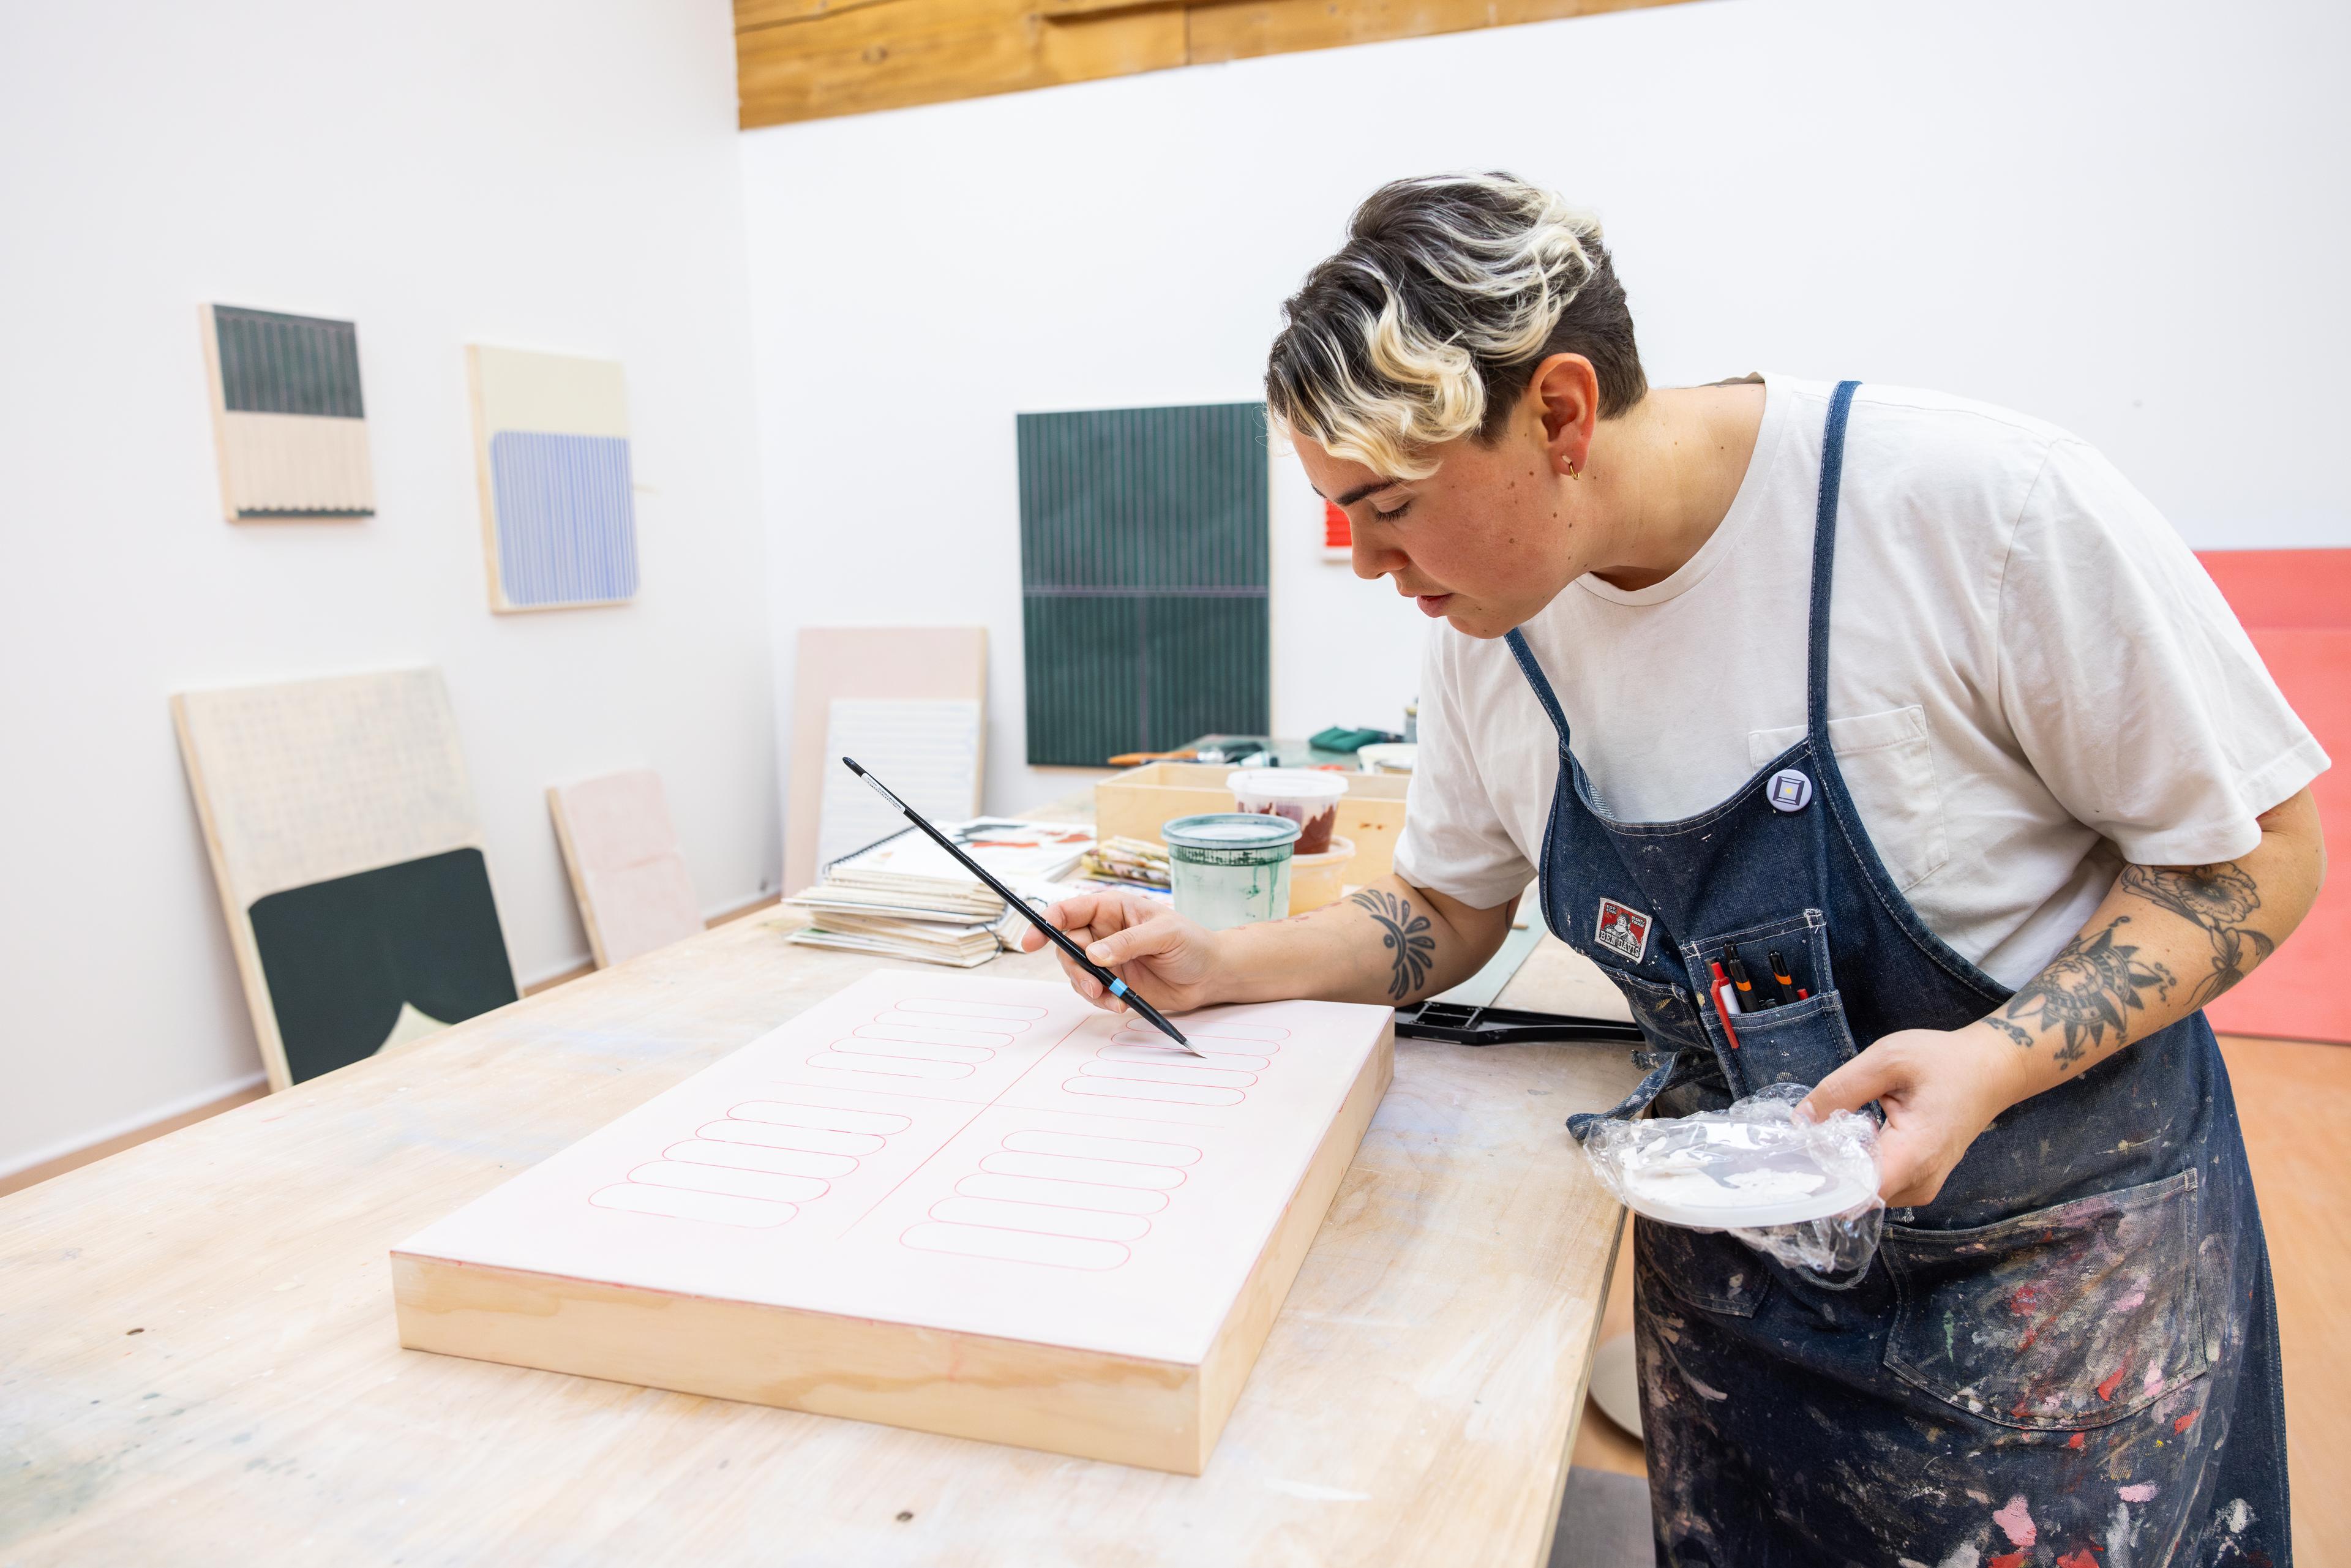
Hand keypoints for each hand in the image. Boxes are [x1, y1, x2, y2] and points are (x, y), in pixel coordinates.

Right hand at [1018, 890, 1225, 1015]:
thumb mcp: (1164, 935)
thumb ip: (1128, 942)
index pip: (1070, 910)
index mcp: (1113, 909)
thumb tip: (1093, 954)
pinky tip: (1120, 1005)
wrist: (1210, 975)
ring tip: (1111, 998)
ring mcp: (1106, 959)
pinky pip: (1092, 992)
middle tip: (1091, 984)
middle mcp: (1103, 932)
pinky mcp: (1113, 983)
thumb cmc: (1192, 943)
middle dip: (1072, 966)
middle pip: (1066, 944)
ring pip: (1076, 971)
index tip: (1033, 940)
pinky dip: (1100, 1001)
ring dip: (1086, 987)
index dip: (1047, 922)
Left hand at [1797, 1024, 2034, 1209]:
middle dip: (1823, 1167)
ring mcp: (1921, 1187)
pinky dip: (1856, 1163)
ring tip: (1833, 1127)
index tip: (1792, 1156)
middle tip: (1804, 1132)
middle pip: (1854, 1193)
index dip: (1819, 1177)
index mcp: (1916, 1154)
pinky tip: (1853, 1135)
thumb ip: (1840, 1089)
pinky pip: (1875, 1183)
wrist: (1990, 1070)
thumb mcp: (1887, 1059)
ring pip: (1861, 1191)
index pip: (1856, 1191)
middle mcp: (1920, 1182)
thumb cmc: (1943, 1061)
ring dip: (1839, 1164)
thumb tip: (1800, 1120)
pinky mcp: (1917, 1181)